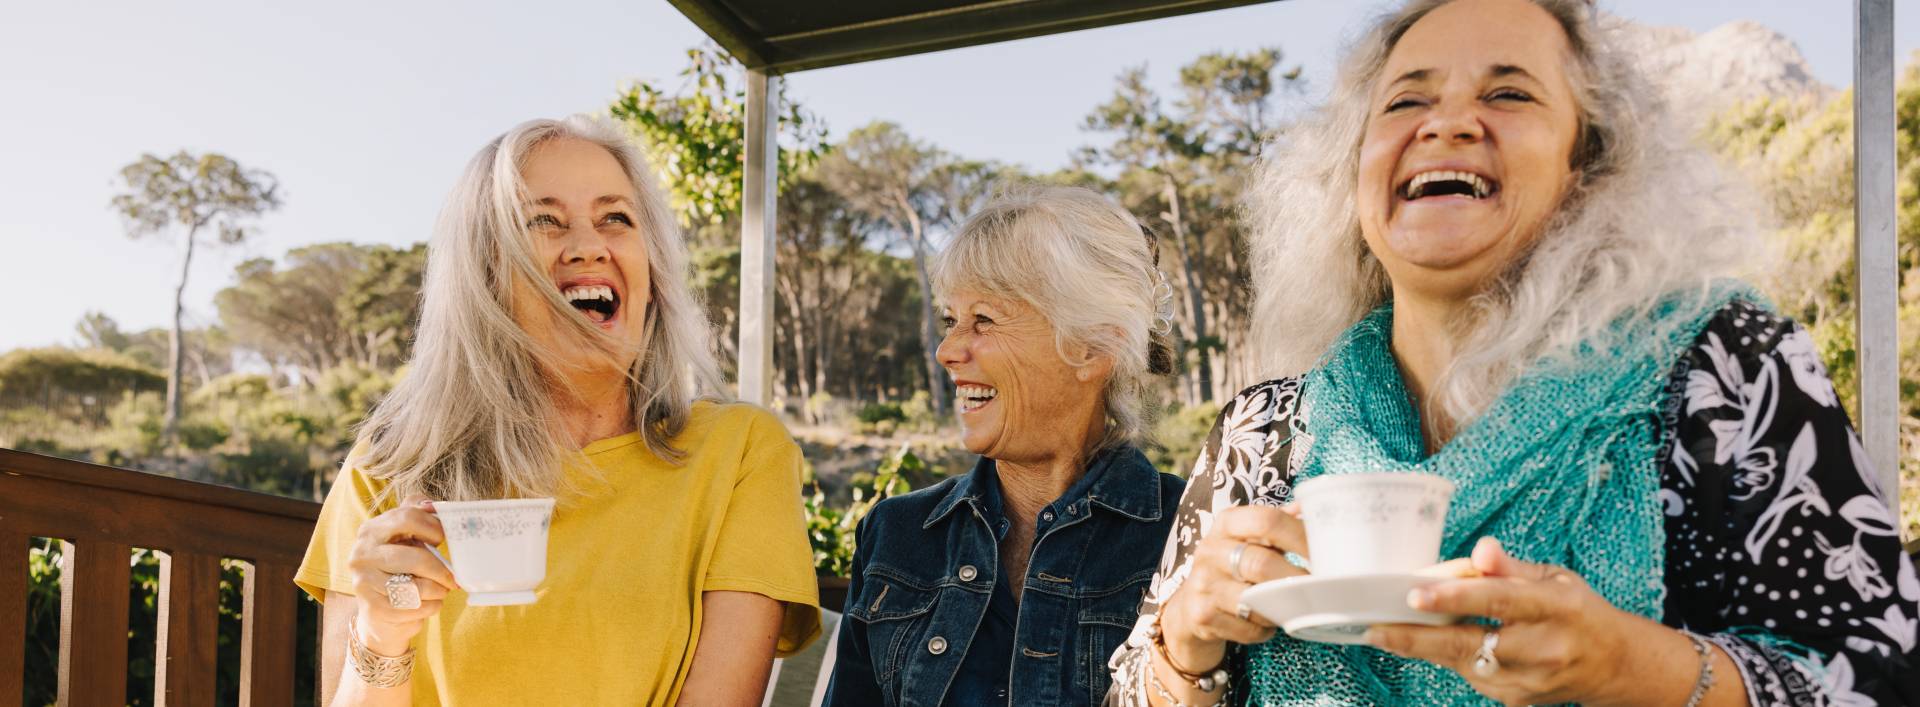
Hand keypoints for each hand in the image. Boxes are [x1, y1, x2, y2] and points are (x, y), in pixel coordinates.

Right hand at [346, 494, 457, 653]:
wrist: (380, 610)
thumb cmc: (400, 567)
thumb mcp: (405, 537)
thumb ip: (418, 516)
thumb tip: (434, 505)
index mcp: (371, 530)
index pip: (408, 517)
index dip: (434, 527)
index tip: (444, 539)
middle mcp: (362, 554)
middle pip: (416, 558)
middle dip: (441, 570)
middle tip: (453, 577)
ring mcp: (364, 582)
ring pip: (416, 587)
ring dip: (437, 590)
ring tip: (441, 590)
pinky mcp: (373, 608)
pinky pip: (414, 608)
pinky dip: (430, 607)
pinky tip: (429, 603)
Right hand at [1161, 504, 1311, 672]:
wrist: (1188, 607)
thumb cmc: (1230, 569)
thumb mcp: (1247, 540)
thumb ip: (1277, 526)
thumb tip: (1312, 507)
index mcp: (1226, 524)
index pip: (1266, 520)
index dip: (1301, 537)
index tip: (1325, 555)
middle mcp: (1209, 550)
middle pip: (1261, 563)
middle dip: (1296, 579)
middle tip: (1322, 590)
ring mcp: (1202, 584)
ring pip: (1255, 600)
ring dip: (1281, 608)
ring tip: (1293, 607)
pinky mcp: (1201, 616)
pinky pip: (1248, 628)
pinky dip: (1265, 630)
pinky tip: (1266, 623)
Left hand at [1364, 537, 1647, 705]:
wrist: (1613, 664)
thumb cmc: (1576, 611)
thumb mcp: (1555, 578)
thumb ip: (1511, 567)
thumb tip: (1480, 549)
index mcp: (1556, 608)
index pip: (1500, 601)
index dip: (1456, 596)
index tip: (1415, 594)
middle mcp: (1543, 649)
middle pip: (1469, 644)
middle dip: (1416, 637)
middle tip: (1374, 627)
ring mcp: (1529, 681)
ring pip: (1461, 664)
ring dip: (1421, 648)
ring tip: (1382, 631)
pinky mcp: (1515, 699)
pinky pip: (1469, 676)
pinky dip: (1444, 658)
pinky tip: (1421, 642)